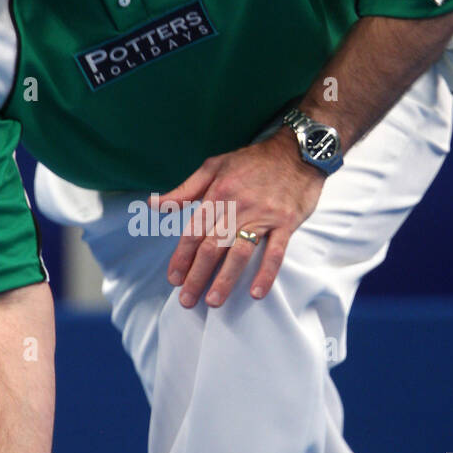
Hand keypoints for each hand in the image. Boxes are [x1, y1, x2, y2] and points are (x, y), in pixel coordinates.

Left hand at [157, 128, 323, 308]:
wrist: (298, 151)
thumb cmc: (253, 161)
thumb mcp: (214, 167)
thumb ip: (184, 190)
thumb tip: (154, 204)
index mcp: (218, 193)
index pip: (194, 231)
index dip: (181, 257)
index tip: (173, 279)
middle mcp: (238, 207)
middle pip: (212, 246)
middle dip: (197, 275)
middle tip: (187, 299)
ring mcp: (264, 216)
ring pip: (240, 252)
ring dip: (226, 279)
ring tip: (214, 301)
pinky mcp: (286, 223)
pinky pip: (275, 252)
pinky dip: (266, 273)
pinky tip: (257, 292)